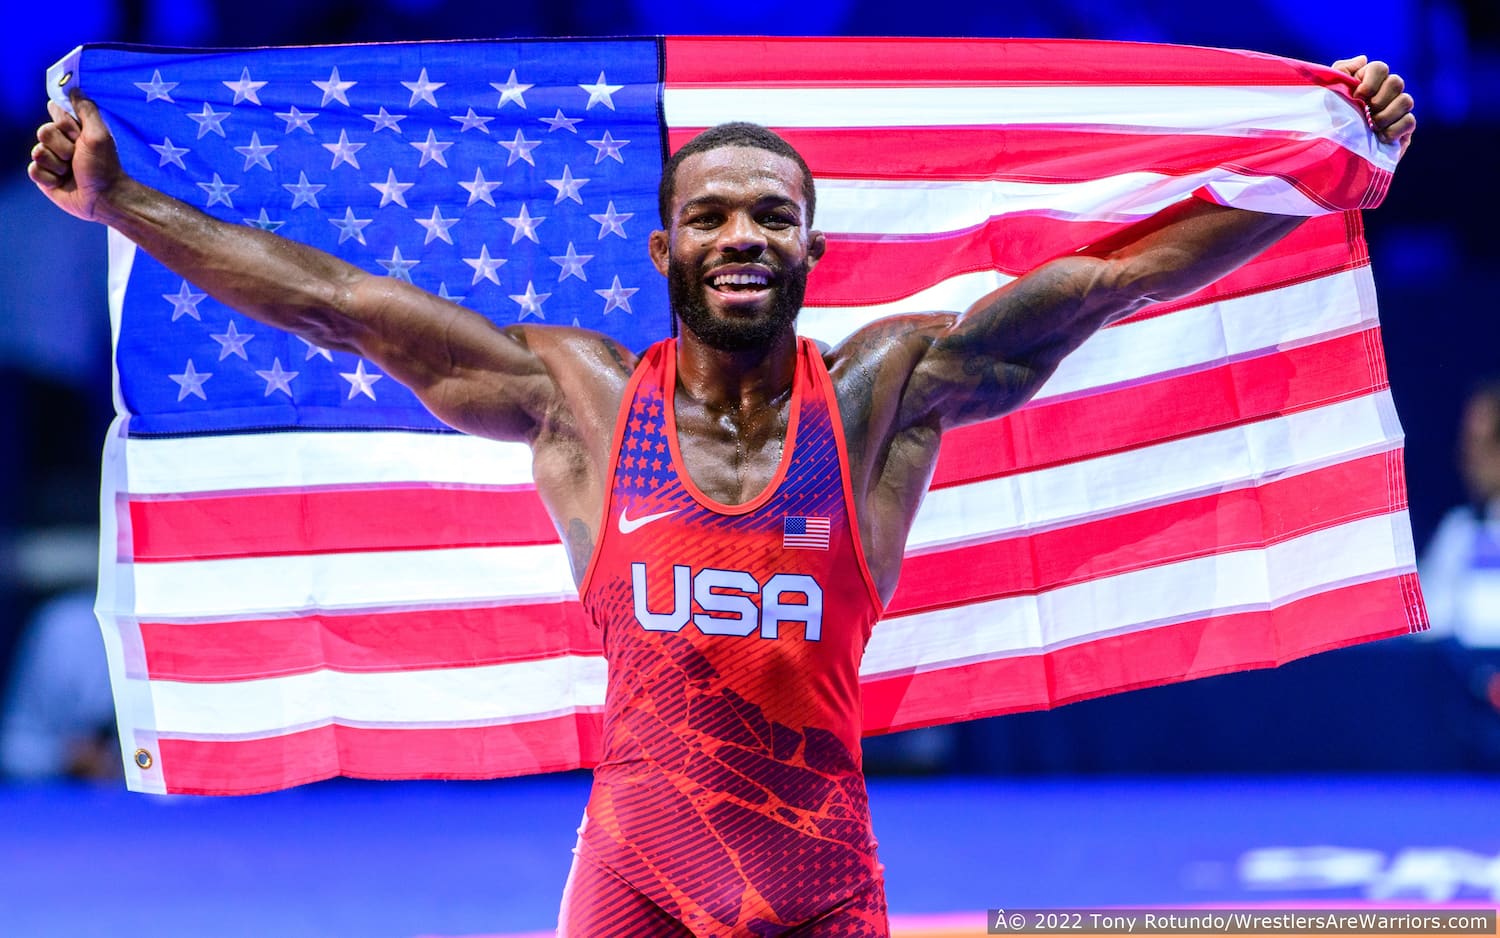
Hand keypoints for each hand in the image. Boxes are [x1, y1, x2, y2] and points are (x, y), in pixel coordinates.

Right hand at [28, 92, 124, 222]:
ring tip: (71, 172)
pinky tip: (62, 182)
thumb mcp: (99, 134)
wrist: (103, 197)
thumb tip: (74, 88)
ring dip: (57, 164)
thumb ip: (86, 110)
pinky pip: (33, 170)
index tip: (78, 134)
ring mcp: (51, 160)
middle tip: (77, 157)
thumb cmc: (104, 166)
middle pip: (43, 132)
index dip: (66, 124)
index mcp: (73, 130)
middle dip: (62, 146)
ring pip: (37, 152)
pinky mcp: (44, 178)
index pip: (55, 113)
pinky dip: (49, 178)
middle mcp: (60, 143)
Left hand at [1331, 55, 1414, 155]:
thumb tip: (1363, 59)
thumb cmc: (1326, 124)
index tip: (1358, 95)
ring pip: (1406, 100)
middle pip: (1396, 82)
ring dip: (1386, 115)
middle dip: (1379, 99)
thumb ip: (1341, 71)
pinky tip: (1380, 137)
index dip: (1372, 80)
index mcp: (1366, 84)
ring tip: (1371, 127)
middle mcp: (1383, 95)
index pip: (1380, 68)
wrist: (1330, 157)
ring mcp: (1395, 113)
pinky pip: (1410, 121)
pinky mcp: (1403, 132)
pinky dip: (1394, 129)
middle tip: (1366, 112)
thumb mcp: (1327, 94)